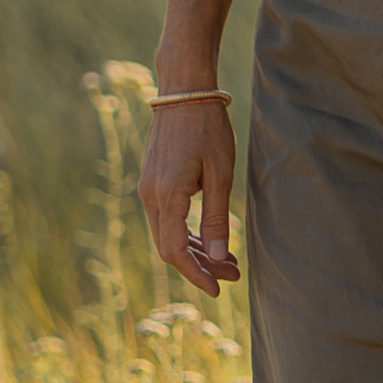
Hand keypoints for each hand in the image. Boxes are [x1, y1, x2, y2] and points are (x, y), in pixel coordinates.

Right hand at [137, 99, 240, 295]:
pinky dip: (187, 233)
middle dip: (200, 266)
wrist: (184, 92)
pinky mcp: (154, 182)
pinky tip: (210, 241)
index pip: (174, 250)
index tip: (218, 289)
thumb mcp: (220, 173)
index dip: (195, 274)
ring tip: (229, 262)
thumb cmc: (207, 128)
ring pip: (167, 234)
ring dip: (196, 251)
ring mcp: (148, 189)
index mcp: (166, 196)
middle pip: (169, 247)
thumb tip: (218, 256)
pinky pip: (167, 219)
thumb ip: (216, 217)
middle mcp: (150, 196)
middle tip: (233, 276)